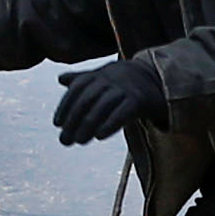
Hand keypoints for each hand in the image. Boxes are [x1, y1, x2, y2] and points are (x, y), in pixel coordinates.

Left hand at [51, 56, 166, 144]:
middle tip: (64, 140)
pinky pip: (123, 111)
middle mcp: (110, 78)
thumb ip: (82, 80)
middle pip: (87, 98)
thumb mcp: (104, 78)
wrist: (157, 79)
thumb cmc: (124, 83)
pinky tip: (99, 136)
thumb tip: (60, 78)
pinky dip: (110, 123)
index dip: (65, 106)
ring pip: (103, 106)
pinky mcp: (139, 99)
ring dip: (88, 124)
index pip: (77, 88)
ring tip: (79, 141)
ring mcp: (125, 88)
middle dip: (74, 120)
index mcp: (99, 74)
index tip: (57, 124)